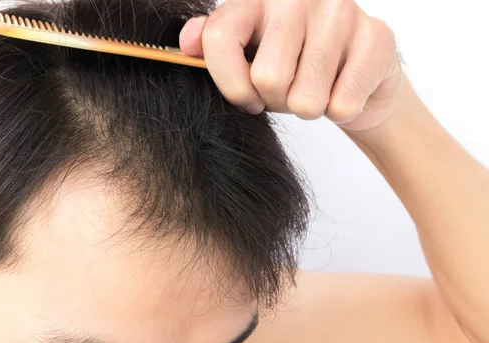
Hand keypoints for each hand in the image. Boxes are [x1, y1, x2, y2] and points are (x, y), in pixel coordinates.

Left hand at [179, 0, 404, 130]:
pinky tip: (341, 90)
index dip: (230, 85)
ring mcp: (340, 12)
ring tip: (315, 90)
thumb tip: (186, 43)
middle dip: (275, 101)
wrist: (356, 76)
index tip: (247, 98)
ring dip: (307, 109)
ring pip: (305, 98)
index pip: (219, 38)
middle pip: (267, 78)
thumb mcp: (247, 58)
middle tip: (288, 92)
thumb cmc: (295, 68)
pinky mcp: (377, 36)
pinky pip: (342, 105)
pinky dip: (339, 111)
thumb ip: (214, 47)